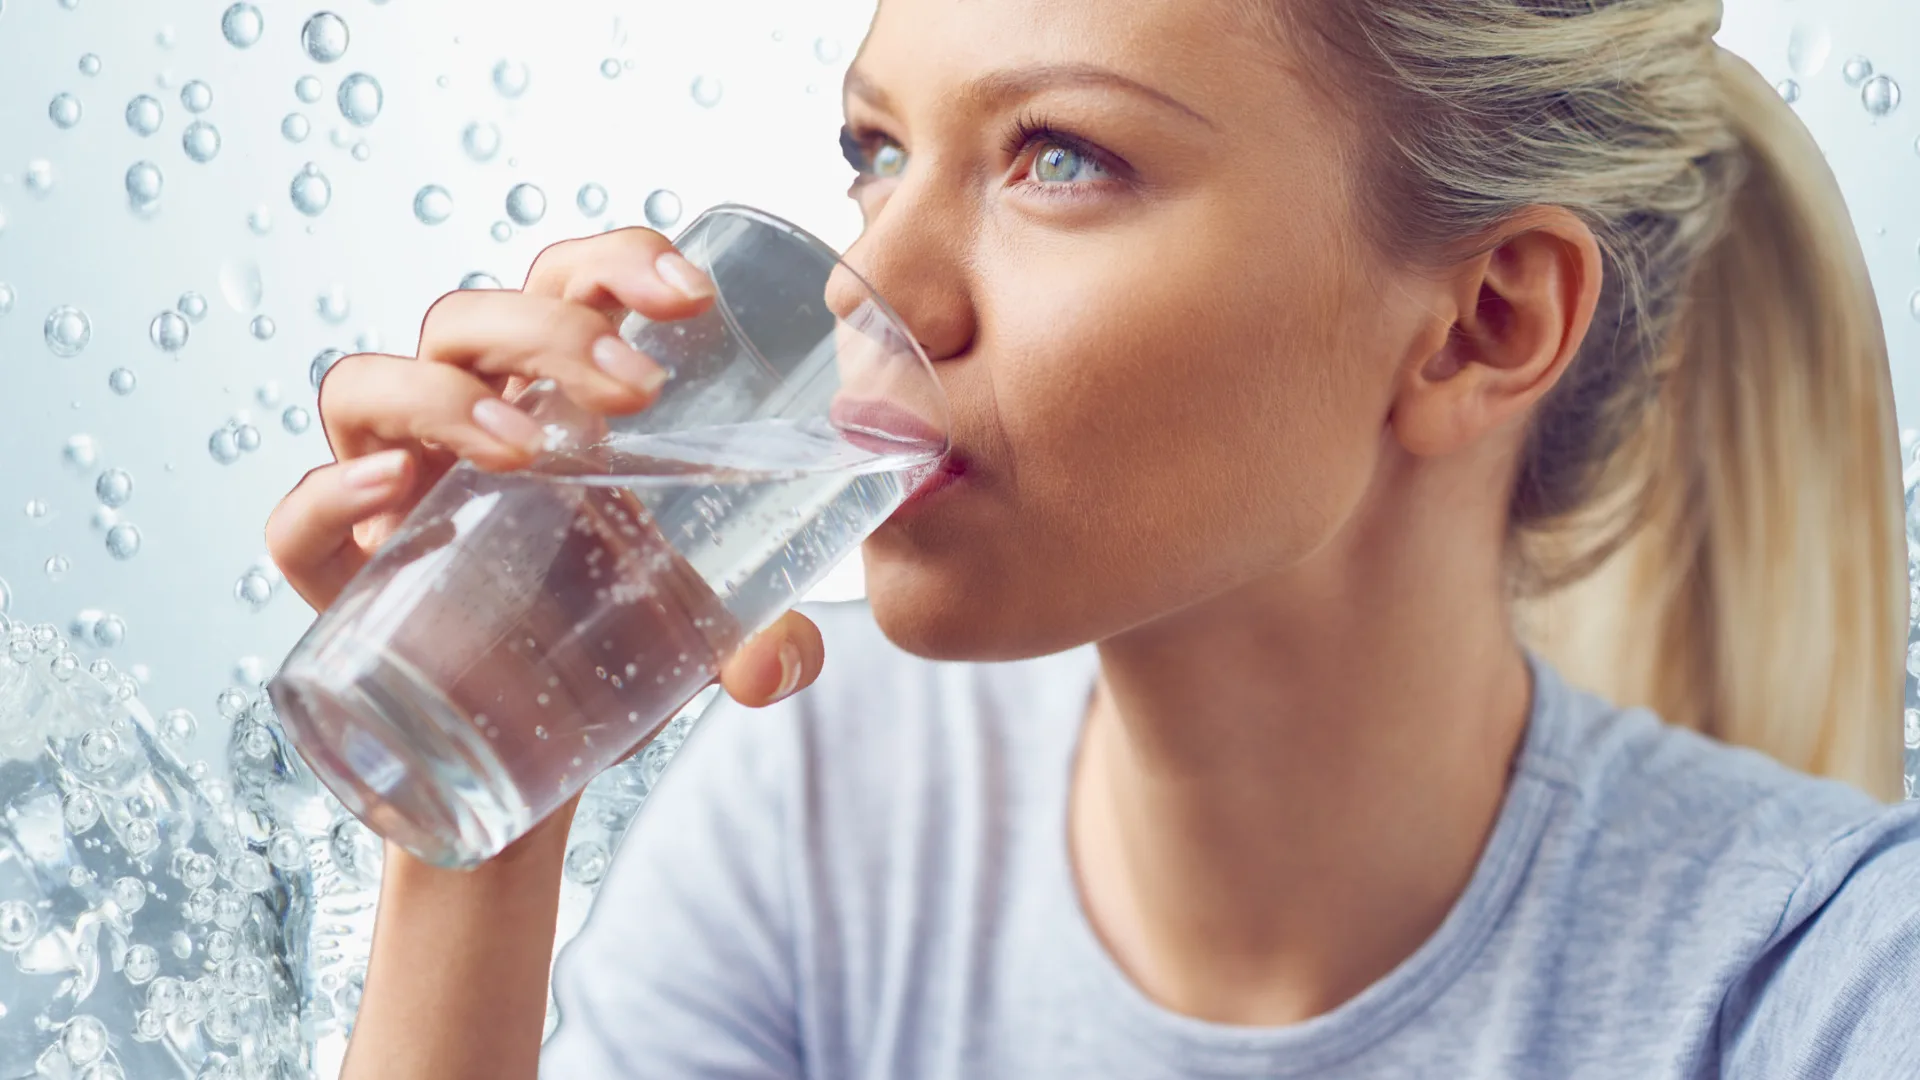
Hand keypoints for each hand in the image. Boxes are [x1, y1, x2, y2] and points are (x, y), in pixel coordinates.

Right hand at [264, 228, 824, 709]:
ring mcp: (388, 493)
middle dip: (552, 331)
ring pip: (366, 386)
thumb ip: (765, 641)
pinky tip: (391, 493)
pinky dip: (328, 498)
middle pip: (471, 321)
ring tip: (524, 448)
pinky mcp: (339, 580)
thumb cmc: (607, 647)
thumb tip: (778, 665)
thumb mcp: (702, 632)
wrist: (530, 758)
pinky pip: (297, 526)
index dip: (617, 262)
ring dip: (444, 396)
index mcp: (550, 398)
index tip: (691, 296)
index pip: (567, 283)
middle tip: (639, 393)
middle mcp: (457, 421)